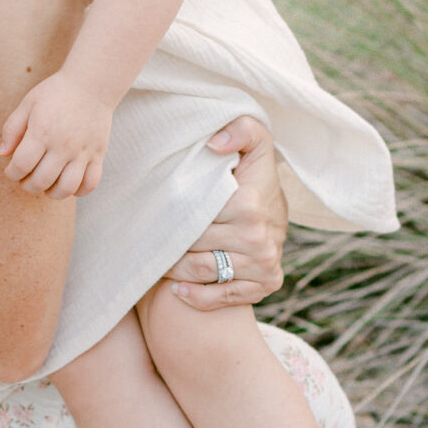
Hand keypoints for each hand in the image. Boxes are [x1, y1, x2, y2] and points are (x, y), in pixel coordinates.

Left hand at [0, 69, 111, 198]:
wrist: (92, 83)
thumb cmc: (56, 92)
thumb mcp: (28, 104)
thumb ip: (12, 129)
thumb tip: (2, 154)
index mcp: (42, 132)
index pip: (21, 166)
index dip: (12, 173)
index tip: (11, 170)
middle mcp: (62, 145)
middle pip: (41, 182)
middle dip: (27, 185)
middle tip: (25, 178)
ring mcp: (82, 152)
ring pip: (66, 188)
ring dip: (51, 193)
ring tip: (46, 184)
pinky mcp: (98, 154)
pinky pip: (90, 184)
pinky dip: (79, 191)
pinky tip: (68, 183)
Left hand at [165, 116, 287, 308]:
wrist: (279, 207)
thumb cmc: (255, 171)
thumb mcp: (254, 140)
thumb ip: (239, 129)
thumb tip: (214, 143)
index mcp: (249, 204)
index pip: (193, 217)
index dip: (172, 217)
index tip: (154, 214)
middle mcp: (259, 238)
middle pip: (194, 247)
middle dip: (169, 244)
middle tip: (148, 240)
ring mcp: (265, 263)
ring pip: (203, 272)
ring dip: (175, 270)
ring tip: (158, 260)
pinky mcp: (267, 284)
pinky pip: (225, 298)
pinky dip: (197, 297)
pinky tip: (177, 289)